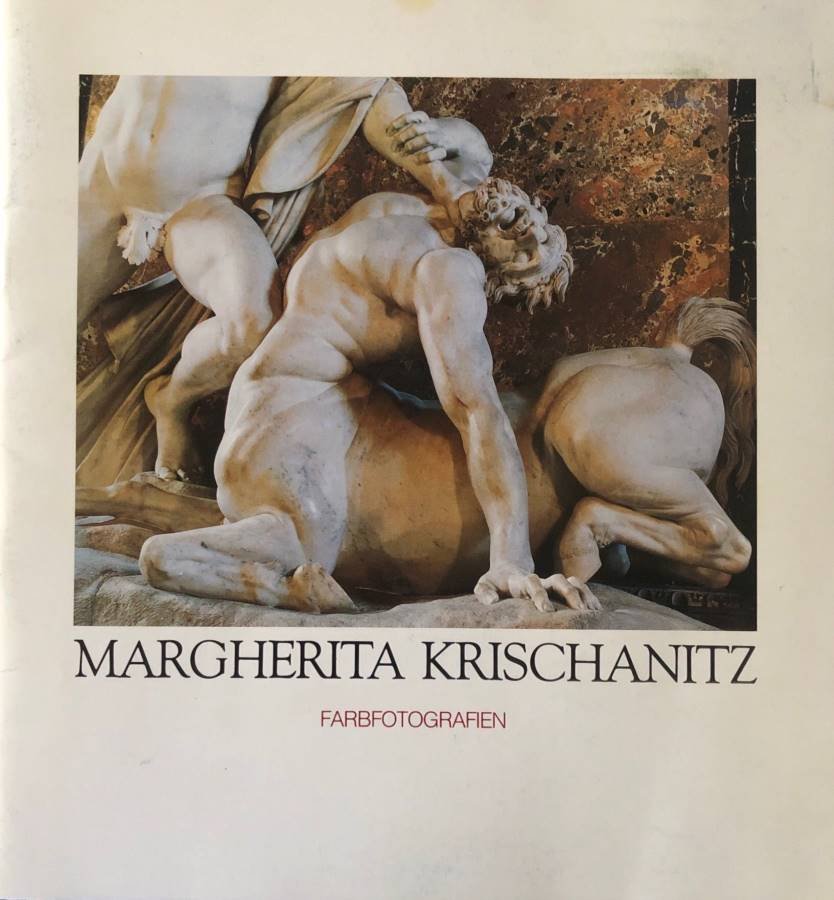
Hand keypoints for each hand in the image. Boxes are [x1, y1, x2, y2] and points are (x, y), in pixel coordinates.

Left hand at [387, 111, 449, 163]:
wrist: (460, 136)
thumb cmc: (434, 133)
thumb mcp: (423, 126)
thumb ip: (410, 128)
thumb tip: (389, 133)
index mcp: (425, 119)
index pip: (410, 116)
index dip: (398, 123)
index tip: (387, 133)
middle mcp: (432, 126)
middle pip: (415, 129)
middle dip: (402, 138)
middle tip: (393, 147)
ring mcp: (439, 137)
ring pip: (425, 139)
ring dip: (412, 146)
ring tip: (402, 154)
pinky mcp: (445, 148)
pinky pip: (435, 152)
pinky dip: (424, 156)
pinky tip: (415, 161)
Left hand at [474, 564, 600, 611]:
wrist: (508, 570)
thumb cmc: (496, 583)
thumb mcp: (484, 584)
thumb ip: (484, 592)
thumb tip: (493, 601)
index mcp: (521, 582)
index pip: (532, 583)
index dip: (539, 595)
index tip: (546, 609)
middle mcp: (540, 581)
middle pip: (558, 580)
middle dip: (568, 593)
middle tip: (578, 610)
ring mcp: (552, 584)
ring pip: (571, 582)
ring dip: (583, 594)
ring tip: (593, 611)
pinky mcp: (559, 589)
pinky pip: (579, 589)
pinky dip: (588, 598)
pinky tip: (597, 611)